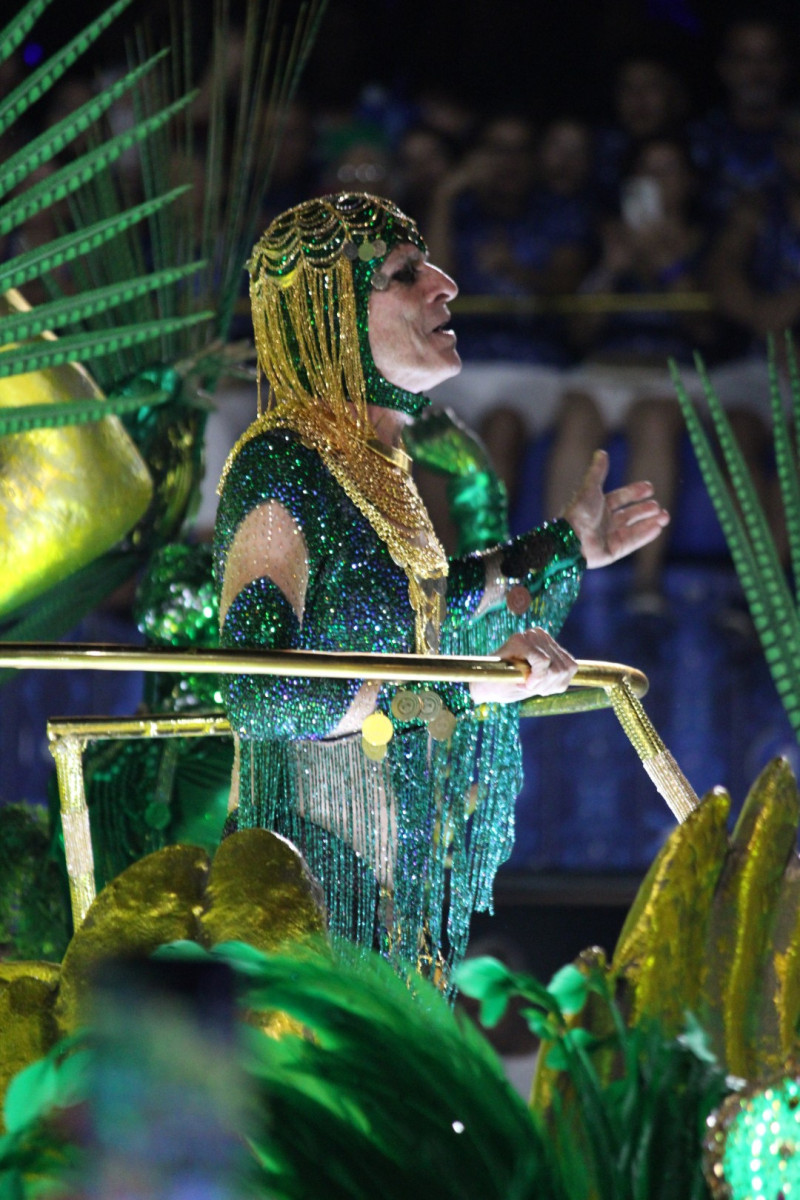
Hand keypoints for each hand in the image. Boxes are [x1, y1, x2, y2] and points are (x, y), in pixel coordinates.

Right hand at [469, 627, 577, 705]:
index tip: (537, 688)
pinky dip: (536, 678)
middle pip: (565, 668)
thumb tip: (572, 667)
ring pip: (556, 668)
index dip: (556, 684)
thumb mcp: (541, 682)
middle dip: (548, 686)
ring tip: (524, 683)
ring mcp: (530, 635)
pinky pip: (543, 662)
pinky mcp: (519, 640)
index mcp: (547, 642)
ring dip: (542, 684)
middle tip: (528, 687)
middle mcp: (540, 634)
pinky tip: (523, 681)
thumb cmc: (511, 685)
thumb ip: (559, 674)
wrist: (484, 688)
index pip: (571, 666)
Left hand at [563, 449, 669, 568]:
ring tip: (665, 516)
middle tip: (659, 506)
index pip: (620, 498)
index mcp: (597, 507)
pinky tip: (658, 528)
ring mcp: (608, 537)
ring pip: (634, 529)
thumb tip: (601, 452)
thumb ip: (597, 472)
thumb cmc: (579, 512)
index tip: (650, 488)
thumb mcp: (590, 488)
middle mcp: (603, 522)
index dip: (635, 492)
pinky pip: (632, 542)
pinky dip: (645, 535)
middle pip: (629, 514)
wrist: (572, 539)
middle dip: (645, 510)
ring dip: (650, 522)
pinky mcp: (612, 552)